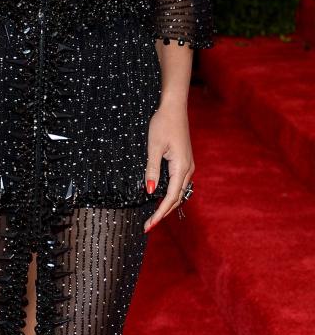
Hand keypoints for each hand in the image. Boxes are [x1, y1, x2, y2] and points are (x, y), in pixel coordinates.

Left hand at [143, 101, 193, 230]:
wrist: (174, 108)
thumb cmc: (162, 124)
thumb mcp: (153, 147)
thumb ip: (152, 170)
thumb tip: (150, 192)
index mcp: (181, 167)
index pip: (171, 198)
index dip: (160, 213)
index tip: (149, 225)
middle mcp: (188, 169)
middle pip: (177, 199)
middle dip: (163, 213)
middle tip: (148, 226)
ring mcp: (188, 166)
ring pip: (179, 193)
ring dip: (167, 206)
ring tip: (153, 217)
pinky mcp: (184, 162)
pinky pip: (179, 184)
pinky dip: (170, 195)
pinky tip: (160, 199)